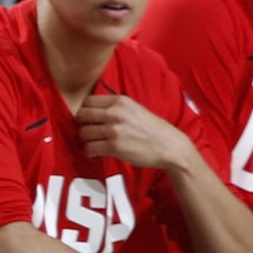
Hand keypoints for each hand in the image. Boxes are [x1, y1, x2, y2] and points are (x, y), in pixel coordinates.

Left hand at [77, 95, 194, 172]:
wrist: (171, 146)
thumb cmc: (155, 130)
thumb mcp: (136, 110)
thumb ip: (117, 108)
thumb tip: (94, 112)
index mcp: (121, 101)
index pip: (88, 101)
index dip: (86, 111)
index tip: (89, 118)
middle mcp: (115, 113)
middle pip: (82, 116)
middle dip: (83, 125)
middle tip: (89, 131)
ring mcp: (114, 130)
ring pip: (83, 133)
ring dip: (86, 140)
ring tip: (94, 143)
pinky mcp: (114, 146)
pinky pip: (89, 148)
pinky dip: (89, 152)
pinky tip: (96, 152)